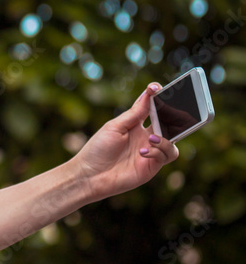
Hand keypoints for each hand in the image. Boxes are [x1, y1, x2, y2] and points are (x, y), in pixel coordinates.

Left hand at [71, 82, 179, 201]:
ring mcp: (150, 151)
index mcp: (135, 125)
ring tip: (150, 139)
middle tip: (173, 109)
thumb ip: (134, 114)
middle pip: (168, 122)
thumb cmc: (97, 149)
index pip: (151, 108)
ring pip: (173, 139)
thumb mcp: (115, 127)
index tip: (156, 87)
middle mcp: (145, 136)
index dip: (156, 97)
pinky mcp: (152, 166)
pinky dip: (159, 151)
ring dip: (165, 137)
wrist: (89, 175)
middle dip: (175, 114)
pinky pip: (167, 155)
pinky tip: (142, 152)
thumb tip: (149, 96)